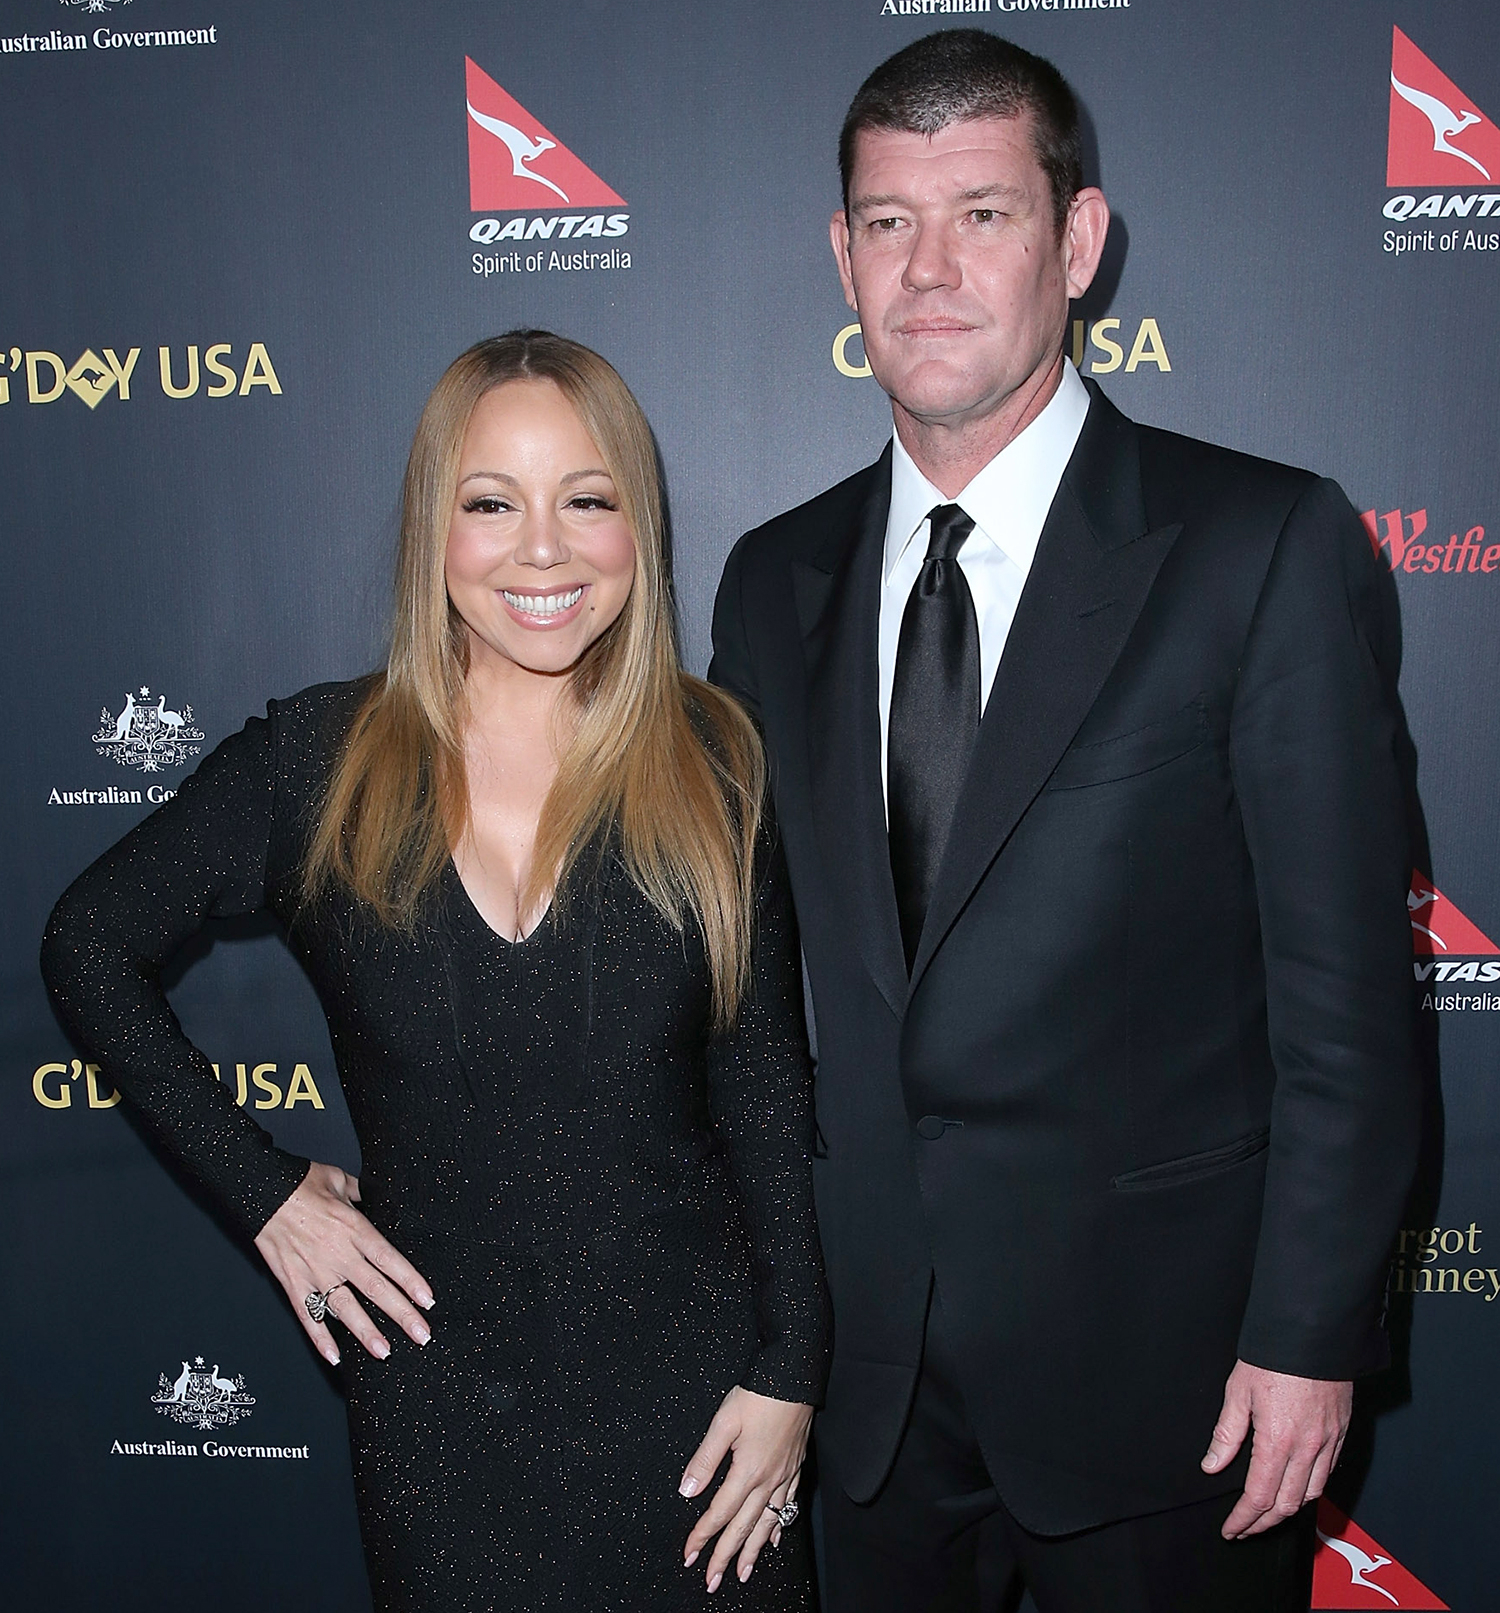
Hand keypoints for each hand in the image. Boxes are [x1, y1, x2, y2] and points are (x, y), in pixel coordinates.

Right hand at [253, 1163, 433, 1365]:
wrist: (261, 1190)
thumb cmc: (300, 1183)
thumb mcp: (341, 1180)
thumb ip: (362, 1194)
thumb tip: (376, 1197)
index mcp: (354, 1228)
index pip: (389, 1260)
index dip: (410, 1281)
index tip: (427, 1300)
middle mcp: (338, 1254)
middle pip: (376, 1289)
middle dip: (401, 1314)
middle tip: (421, 1334)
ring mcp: (314, 1272)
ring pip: (345, 1308)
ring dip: (366, 1332)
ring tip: (385, 1352)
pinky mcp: (292, 1282)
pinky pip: (308, 1314)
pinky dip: (320, 1337)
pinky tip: (334, 1356)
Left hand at [679, 1386, 813, 1591]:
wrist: (794, 1376)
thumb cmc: (759, 1395)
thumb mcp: (723, 1422)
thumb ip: (704, 1459)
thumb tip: (687, 1491)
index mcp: (747, 1471)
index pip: (719, 1513)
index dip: (702, 1536)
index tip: (689, 1555)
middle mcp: (768, 1480)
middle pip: (743, 1527)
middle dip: (726, 1556)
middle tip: (713, 1580)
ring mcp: (785, 1475)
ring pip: (767, 1523)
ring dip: (752, 1550)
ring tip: (743, 1572)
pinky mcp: (796, 1466)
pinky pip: (787, 1505)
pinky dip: (779, 1525)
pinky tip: (772, 1538)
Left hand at [1201, 1359, 1350, 1537]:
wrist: (1313, 1333)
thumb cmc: (1273, 1357)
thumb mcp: (1237, 1391)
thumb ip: (1226, 1434)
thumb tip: (1211, 1465)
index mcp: (1278, 1440)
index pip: (1259, 1497)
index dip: (1244, 1518)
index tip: (1231, 1528)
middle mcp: (1308, 1448)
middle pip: (1287, 1504)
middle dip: (1264, 1523)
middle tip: (1245, 1528)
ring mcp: (1328, 1442)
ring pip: (1311, 1495)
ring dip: (1287, 1511)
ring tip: (1266, 1514)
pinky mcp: (1341, 1434)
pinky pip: (1327, 1474)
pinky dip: (1309, 1489)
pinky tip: (1294, 1487)